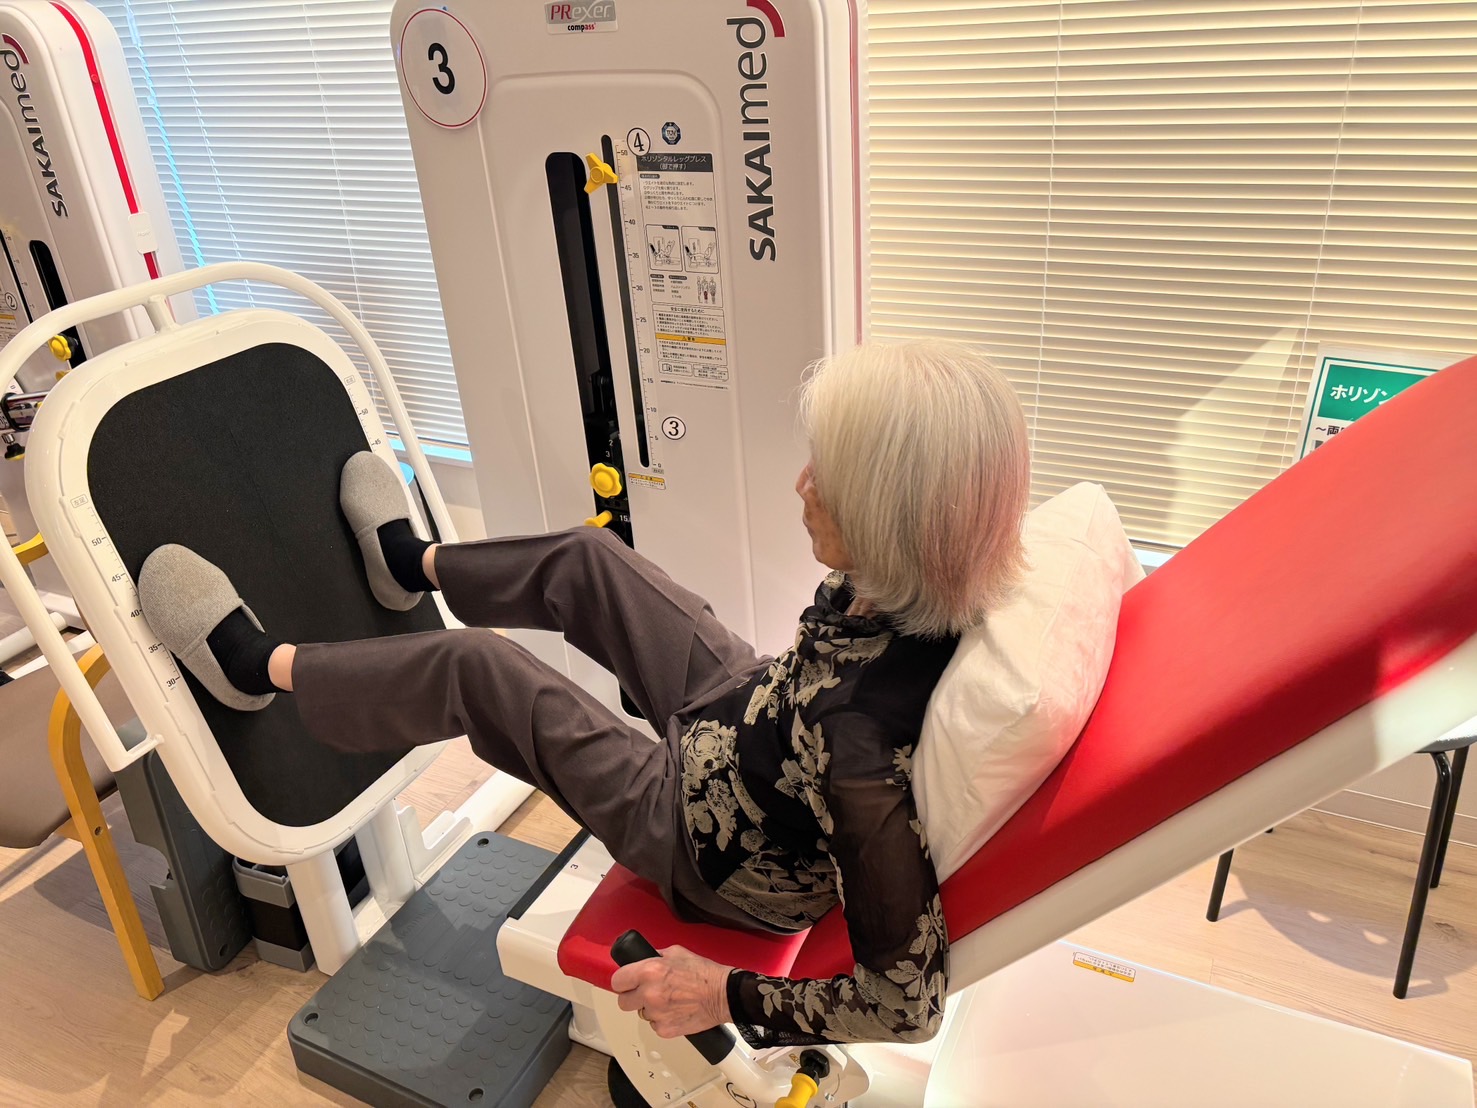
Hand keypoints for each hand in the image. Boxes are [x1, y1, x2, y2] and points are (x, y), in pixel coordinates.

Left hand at [611, 945, 732, 1038]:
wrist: (723, 995)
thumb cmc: (704, 974)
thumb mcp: (676, 952)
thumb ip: (655, 956)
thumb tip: (643, 960)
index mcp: (648, 972)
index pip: (617, 981)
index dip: (622, 981)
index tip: (626, 982)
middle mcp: (649, 994)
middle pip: (622, 1002)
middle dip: (632, 997)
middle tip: (644, 993)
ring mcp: (656, 1014)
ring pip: (641, 1014)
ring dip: (649, 1009)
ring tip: (668, 1001)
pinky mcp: (664, 1030)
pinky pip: (655, 1025)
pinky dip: (662, 1020)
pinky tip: (675, 1011)